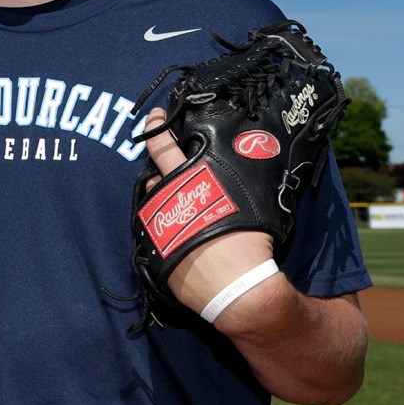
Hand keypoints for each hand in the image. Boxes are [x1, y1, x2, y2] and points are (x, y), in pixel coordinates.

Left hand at [143, 108, 275, 322]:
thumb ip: (237, 176)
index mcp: (192, 180)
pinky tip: (174, 227)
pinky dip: (162, 223)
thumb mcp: (251, 198)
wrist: (236, 288)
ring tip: (177, 200)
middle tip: (161, 157)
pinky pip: (153, 227)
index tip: (154, 116)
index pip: (165, 147)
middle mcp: (168, 198)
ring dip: (161, 195)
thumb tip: (250, 154)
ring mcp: (158, 223)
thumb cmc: (250, 241)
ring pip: (152, 200)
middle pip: (154, 173)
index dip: (157, 128)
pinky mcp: (153, 248)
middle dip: (156, 164)